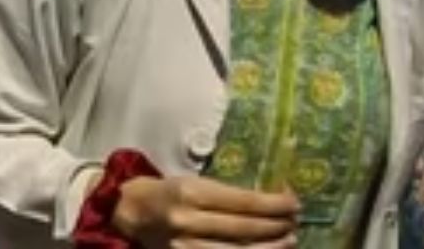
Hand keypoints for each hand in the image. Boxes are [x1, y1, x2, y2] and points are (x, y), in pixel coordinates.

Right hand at [111, 175, 298, 247]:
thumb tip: (269, 201)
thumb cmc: (165, 193)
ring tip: (288, 241)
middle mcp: (187, 219)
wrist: (128, 212)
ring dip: (270, 248)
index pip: (243, 201)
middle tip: (295, 221)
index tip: (293, 201)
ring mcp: (185, 245)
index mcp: (189, 192)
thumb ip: (225, 193)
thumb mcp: (192, 182)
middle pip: (245, 227)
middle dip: (277, 225)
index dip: (274, 203)